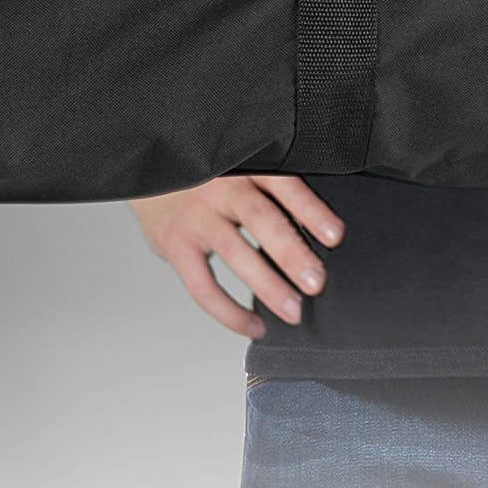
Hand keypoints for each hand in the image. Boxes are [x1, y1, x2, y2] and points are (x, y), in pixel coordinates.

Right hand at [130, 175, 344, 337]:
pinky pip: (204, 286)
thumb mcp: (241, 162)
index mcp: (247, 165)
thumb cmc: (209, 169)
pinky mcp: (175, 244)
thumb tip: (319, 221)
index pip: (285, 186)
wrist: (152, 165)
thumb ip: (272, 184)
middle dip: (292, 255)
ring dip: (267, 287)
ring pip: (236, 254)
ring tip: (293, 311)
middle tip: (316, 283)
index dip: (312, 211)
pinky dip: (229, 311)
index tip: (335, 237)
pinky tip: (254, 325)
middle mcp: (222, 188)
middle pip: (262, 221)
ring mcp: (197, 217)